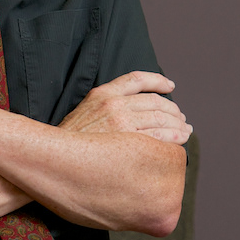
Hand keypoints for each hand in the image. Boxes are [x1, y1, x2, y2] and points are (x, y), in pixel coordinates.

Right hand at [59, 72, 191, 143]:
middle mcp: (113, 104)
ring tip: (185, 132)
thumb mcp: (83, 111)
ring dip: (178, 126)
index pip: (138, 79)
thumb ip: (104, 105)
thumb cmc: (69, 141)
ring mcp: (121, 124)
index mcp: (103, 93)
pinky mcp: (126, 143)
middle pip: (155, 103)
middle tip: (183, 120)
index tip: (171, 87)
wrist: (53, 159)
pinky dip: (172, 139)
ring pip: (160, 120)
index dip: (158, 81)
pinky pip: (158, 138)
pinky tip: (178, 143)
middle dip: (173, 112)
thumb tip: (131, 110)